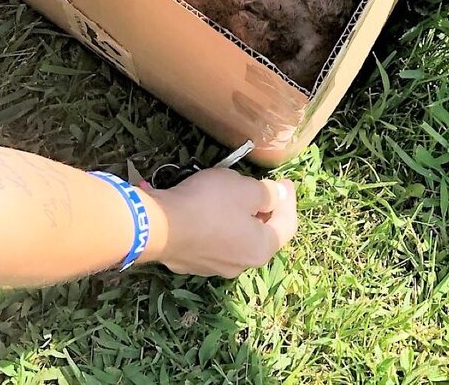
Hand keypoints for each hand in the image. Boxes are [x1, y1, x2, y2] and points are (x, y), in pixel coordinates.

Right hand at [139, 168, 296, 276]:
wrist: (160, 226)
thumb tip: (280, 196)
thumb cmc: (210, 204)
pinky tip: (206, 207)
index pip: (286, 226)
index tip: (284, 181)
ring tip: (232, 195)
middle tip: (260, 187)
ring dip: (238, 217)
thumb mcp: (246, 189)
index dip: (289, 200)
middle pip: (261, 234)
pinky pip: (212, 240)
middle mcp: (240, 265)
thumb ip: (268, 194)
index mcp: (260, 249)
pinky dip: (216, 224)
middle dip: (264, 210)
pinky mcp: (191, 262)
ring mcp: (214, 267)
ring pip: (235, 238)